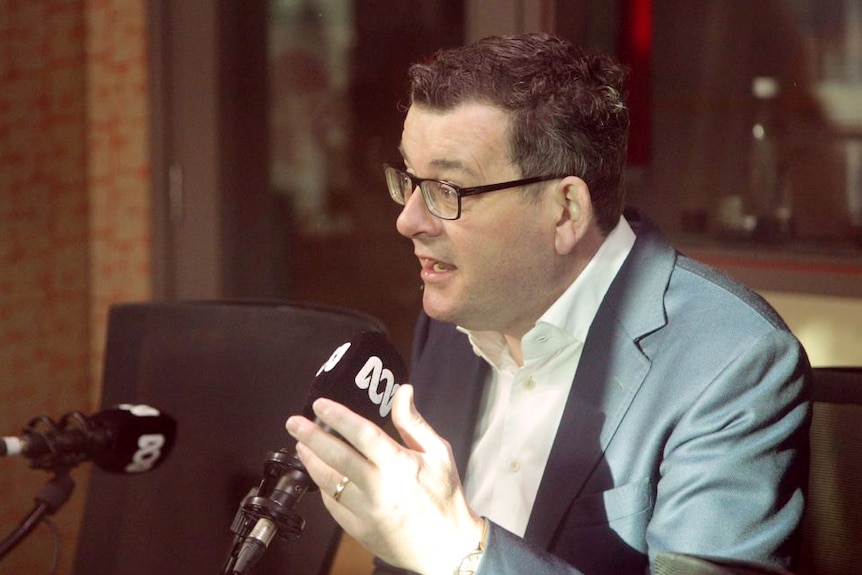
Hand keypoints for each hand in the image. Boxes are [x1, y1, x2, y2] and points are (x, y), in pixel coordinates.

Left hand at [286, 384, 483, 574]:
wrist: (447, 547)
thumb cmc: (444, 498)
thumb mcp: (438, 453)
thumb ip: (413, 422)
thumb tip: (402, 392)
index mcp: (400, 466)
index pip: (362, 434)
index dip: (338, 416)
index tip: (321, 406)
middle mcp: (380, 488)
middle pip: (337, 456)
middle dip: (311, 436)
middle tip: (295, 423)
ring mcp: (366, 511)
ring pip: (328, 482)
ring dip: (311, 461)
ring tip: (302, 445)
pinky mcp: (358, 529)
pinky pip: (332, 505)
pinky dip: (322, 487)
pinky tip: (319, 474)